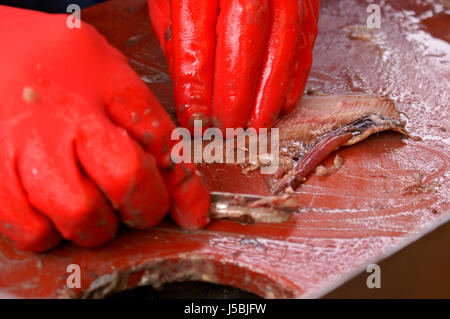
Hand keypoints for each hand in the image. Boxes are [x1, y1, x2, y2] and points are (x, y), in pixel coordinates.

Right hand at [0, 6, 209, 251]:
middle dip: (142, 207)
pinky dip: (52, 232)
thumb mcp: (109, 73)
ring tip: (91, 202)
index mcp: (104, 85)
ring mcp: (24, 149)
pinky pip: (33, 232)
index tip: (193, 212)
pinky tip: (53, 209)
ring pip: (80, 215)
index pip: (161, 142)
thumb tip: (178, 178)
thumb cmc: (53, 62)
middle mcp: (66, 116)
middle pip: (125, 181)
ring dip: (98, 224)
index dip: (183, 187)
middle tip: (135, 205)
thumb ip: (146, 122)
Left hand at [148, 0, 319, 132]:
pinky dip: (294, 79)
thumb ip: (178, 40)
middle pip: (244, 44)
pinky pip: (304, 41)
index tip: (195, 119)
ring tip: (255, 128)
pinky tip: (282, 104)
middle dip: (236, 97)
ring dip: (268, 95)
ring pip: (282, 46)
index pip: (198, 42)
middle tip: (227, 131)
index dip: (197, 88)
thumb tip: (192, 92)